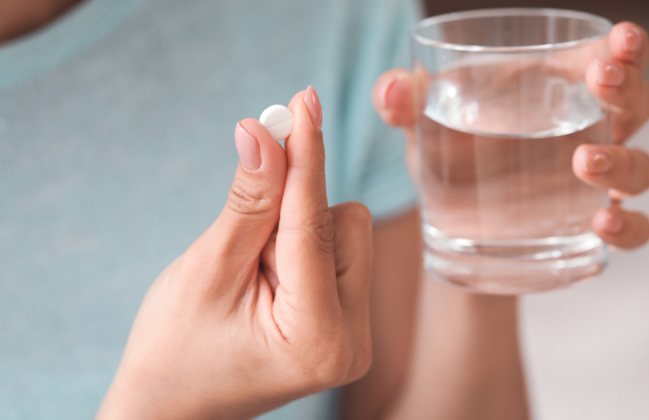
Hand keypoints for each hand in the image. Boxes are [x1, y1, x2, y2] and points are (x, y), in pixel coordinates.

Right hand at [97, 88, 372, 419]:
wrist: (173, 406)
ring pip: (344, 233)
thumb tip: (263, 130)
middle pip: (344, 224)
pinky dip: (301, 247)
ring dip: (294, 232)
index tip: (304, 101)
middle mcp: (352, 341)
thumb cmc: (176, 350)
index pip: (314, 225)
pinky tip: (266, 279)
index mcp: (318, 337)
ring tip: (250, 276)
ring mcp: (355, 336)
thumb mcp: (207, 271)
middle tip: (242, 246)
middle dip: (291, 214)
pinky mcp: (348, 326)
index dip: (305, 157)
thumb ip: (246, 202)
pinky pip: (338, 252)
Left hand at [372, 22, 648, 249]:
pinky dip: (628, 227)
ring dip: (622, 161)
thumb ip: (404, 100)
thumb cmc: (447, 151)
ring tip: (582, 162)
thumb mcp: (423, 123)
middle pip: (637, 102)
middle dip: (628, 89)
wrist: (451, 223)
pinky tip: (603, 223)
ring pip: (640, 166)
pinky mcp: (590, 228)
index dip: (625, 46)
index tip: (621, 40)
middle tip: (600, 83)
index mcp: (556, 87)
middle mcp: (588, 129)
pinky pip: (634, 228)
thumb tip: (392, 90)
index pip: (607, 57)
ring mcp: (596, 181)